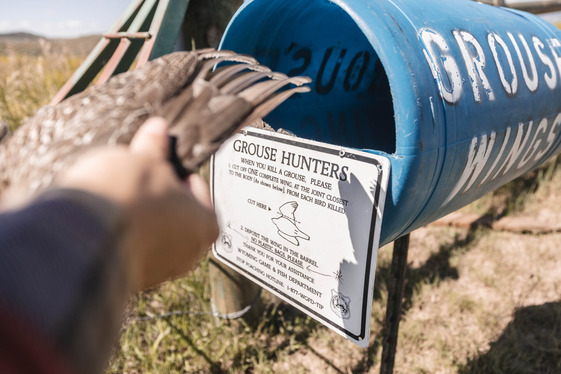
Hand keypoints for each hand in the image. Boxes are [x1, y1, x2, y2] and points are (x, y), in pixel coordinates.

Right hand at [59, 117, 218, 289]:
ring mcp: (160, 271)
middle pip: (178, 216)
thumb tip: (158, 129)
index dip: (177, 173)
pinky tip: (107, 221)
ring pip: (154, 236)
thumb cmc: (126, 197)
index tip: (161, 164)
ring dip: (141, 219)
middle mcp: (189, 254)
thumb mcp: (143, 160)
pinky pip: (131, 252)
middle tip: (138, 180)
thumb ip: (154, 146)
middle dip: (160, 198)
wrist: (83, 238)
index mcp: (205, 224)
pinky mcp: (130, 280)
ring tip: (118, 199)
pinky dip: (123, 237)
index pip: (198, 190)